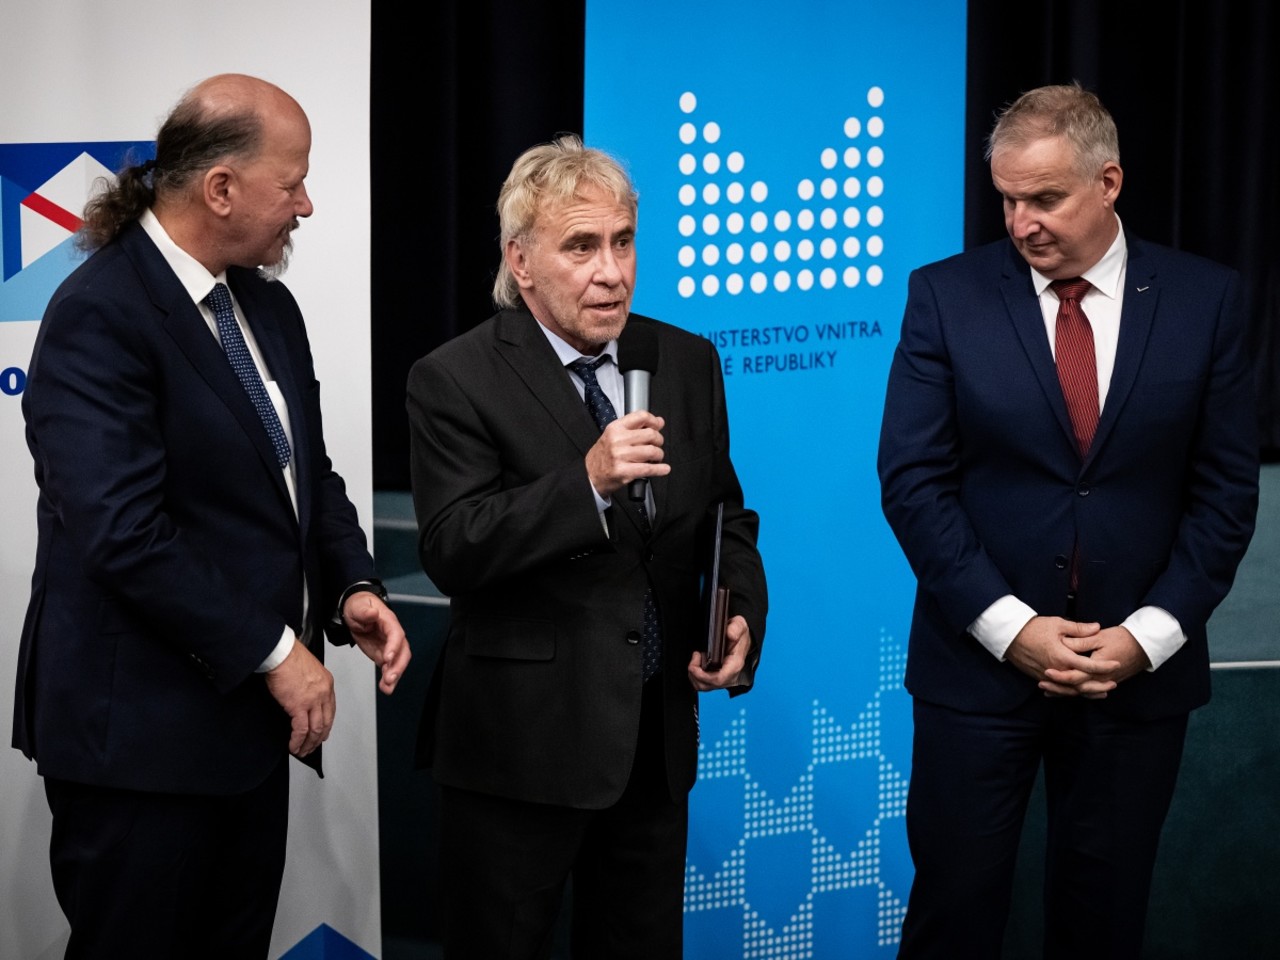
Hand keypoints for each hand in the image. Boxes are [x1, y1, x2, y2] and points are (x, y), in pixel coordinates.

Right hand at [264, 639, 334, 756]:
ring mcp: (313, 700)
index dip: (326, 725)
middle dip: (319, 738)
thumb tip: (303, 699)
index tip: (323, 733)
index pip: (331, 710)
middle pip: (326, 722)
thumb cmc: (289, 657)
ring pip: (316, 729)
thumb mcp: (308, 670)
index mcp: (327, 684)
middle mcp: (323, 693)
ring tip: (302, 751)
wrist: (281, 653)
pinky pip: (301, 729)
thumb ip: (310, 685)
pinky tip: (293, 746)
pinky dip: (297, 740)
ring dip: (309, 743)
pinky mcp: (299, 706)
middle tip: (312, 747)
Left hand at [343, 591, 410, 693]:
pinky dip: (388, 679)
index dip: (394, 646)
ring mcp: (389, 647)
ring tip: (387, 687)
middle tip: (390, 678)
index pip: (396, 634)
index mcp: (389, 621)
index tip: (388, 657)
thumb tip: (373, 613)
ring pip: (398, 662)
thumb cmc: (360, 606)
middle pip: (403, 651)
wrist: (355, 613)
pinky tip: (385, 688)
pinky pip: (389, 668)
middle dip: (398, 666)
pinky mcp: (383, 655)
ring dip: (394, 676)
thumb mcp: (359, 606)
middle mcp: (393, 636)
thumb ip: (365, 611)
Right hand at [584, 410, 670, 496]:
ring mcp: (620, 456)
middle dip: (659, 440)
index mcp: (615, 428)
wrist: (590, 475)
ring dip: (659, 455)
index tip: (658, 425)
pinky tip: (663, 468)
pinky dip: (660, 469)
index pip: (641, 416)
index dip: (654, 421)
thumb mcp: (614, 435)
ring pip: (652, 451)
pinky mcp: (624, 471)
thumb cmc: (603, 455)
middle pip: (650, 434)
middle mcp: (617, 440)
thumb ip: (635, 427)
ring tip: (655, 457)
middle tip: (656, 445)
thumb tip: (659, 421)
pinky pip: (648, 468)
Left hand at [688, 615, 751, 690]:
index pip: (719, 679)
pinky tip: (696, 665)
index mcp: (735, 664)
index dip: (704, 675)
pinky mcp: (716, 679)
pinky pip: (702, 684)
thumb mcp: (740, 625)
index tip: (696, 662)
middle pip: (708, 685)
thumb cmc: (739, 635)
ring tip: (695, 660)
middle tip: (695, 657)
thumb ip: (736, 628)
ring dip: (694, 675)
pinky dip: (695, 676)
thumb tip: (730, 634)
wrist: (741, 640)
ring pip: (703, 686)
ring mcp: (723, 679)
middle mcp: (730, 676)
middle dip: (695, 673)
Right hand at [1004, 616, 1119, 698]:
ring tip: (1102, 692)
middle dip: (1099, 684)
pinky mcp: (1040, 678)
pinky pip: (1060, 689)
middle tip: (1114, 683)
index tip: (1116, 664)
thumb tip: (1097, 628)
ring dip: (1088, 692)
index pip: (1088, 665)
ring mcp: (1048, 676)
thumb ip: (1079, 629)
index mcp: (1062, 656)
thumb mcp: (1057, 624)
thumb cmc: (1033, 628)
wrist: (1009, 636)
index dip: (1104, 666)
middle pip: (1082, 683)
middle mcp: (1056, 670)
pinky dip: (1072, 692)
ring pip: (1071, 690)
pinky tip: (1080, 691)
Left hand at [1045, 625, 1149, 692]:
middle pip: (1077, 688)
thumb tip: (1064, 643)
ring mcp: (1104, 682)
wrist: (1143, 646)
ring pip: (1082, 692)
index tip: (1046, 672)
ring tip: (1047, 691)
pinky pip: (1089, 692)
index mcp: (1098, 667)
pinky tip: (1064, 692)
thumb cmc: (1121, 639)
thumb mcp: (1100, 637)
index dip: (1060, 676)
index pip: (1076, 676)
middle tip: (1041, 684)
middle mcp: (1101, 679)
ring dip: (1065, 692)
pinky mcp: (1105, 683)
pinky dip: (1076, 692)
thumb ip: (1082, 641)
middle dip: (1058, 688)